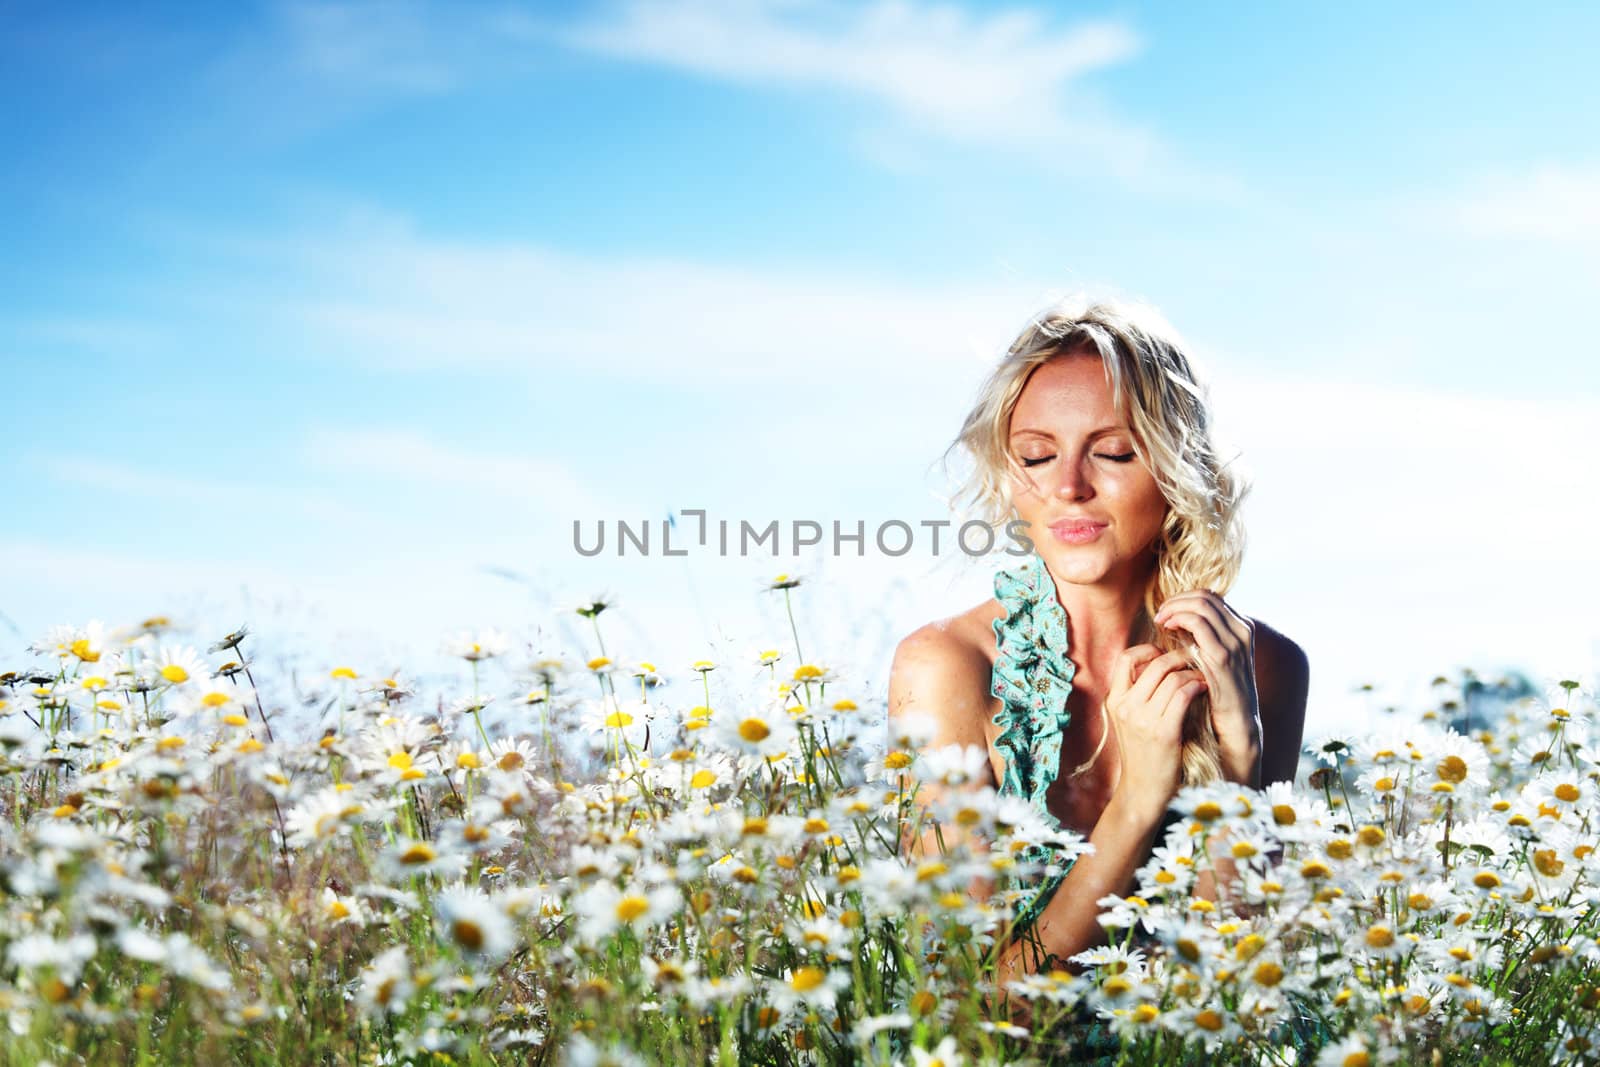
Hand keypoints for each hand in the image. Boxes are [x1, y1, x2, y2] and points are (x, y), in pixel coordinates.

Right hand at [1106, 644, 1207, 823]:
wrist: (1143, 791)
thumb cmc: (1142, 753)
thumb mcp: (1129, 720)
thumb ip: (1137, 694)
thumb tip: (1160, 664)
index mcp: (1114, 700)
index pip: (1126, 658)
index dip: (1148, 649)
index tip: (1164, 654)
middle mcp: (1126, 706)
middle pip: (1155, 664)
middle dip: (1179, 656)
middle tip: (1194, 658)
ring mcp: (1143, 719)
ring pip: (1173, 677)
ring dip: (1193, 673)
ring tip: (1203, 676)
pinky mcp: (1163, 732)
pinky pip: (1183, 695)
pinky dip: (1197, 687)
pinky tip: (1204, 689)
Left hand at [1153, 591, 1260, 785]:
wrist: (1237, 720)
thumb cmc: (1218, 690)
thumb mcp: (1211, 656)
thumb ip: (1200, 635)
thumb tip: (1174, 615)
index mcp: (1241, 627)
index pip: (1210, 596)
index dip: (1184, 598)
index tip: (1166, 610)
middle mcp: (1242, 630)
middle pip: (1205, 596)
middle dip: (1177, 600)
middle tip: (1160, 613)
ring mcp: (1235, 642)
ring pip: (1201, 605)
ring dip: (1175, 608)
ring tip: (1160, 620)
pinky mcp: (1223, 656)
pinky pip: (1198, 624)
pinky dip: (1178, 619)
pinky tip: (1167, 628)